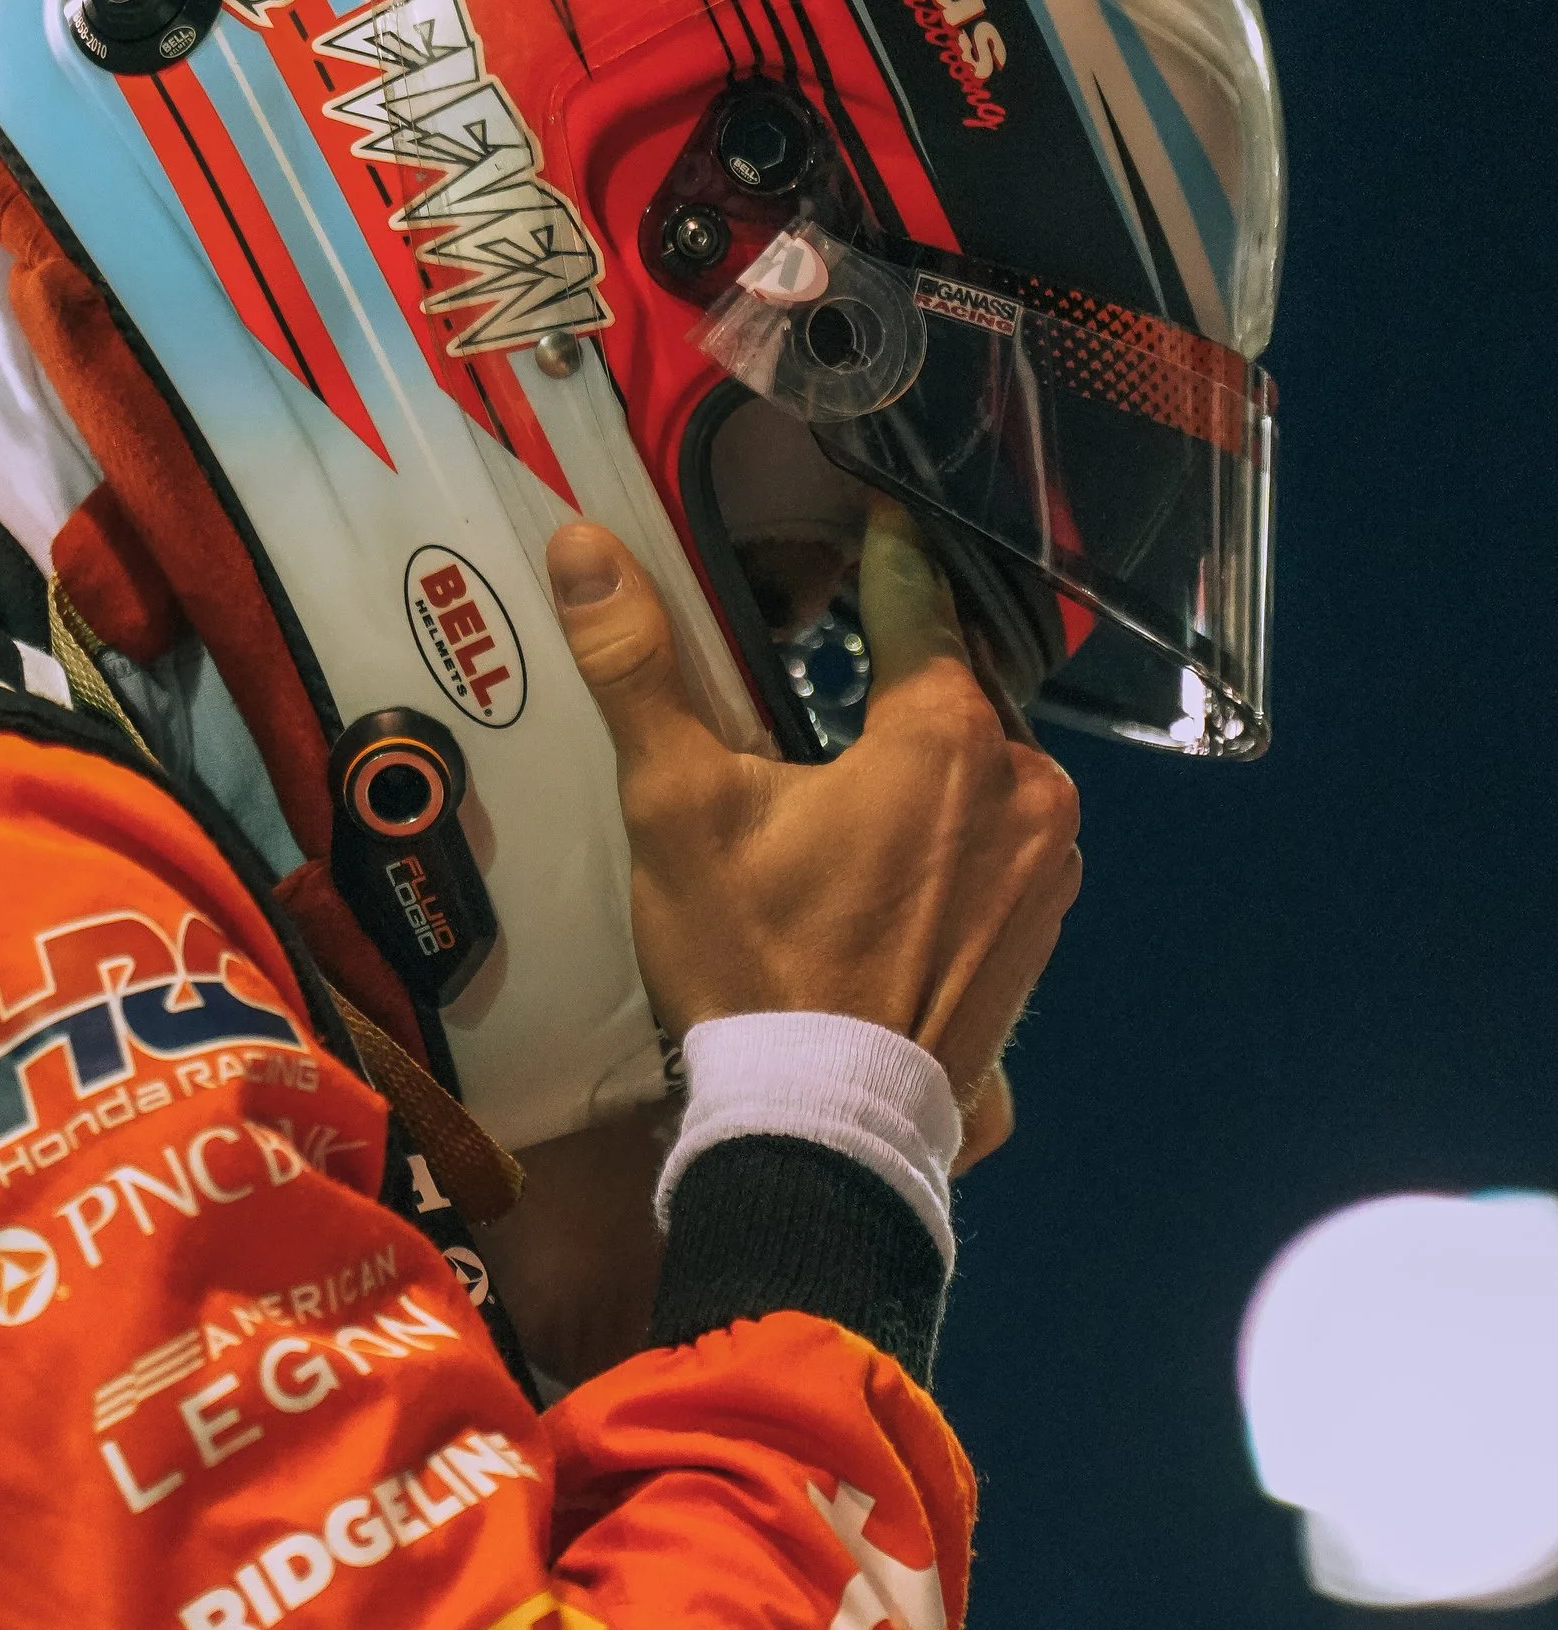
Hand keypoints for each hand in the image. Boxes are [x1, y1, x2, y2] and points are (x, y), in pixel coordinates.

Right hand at [546, 500, 1081, 1123]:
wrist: (826, 1129)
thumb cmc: (754, 961)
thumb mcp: (678, 809)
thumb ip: (637, 666)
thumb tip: (583, 542)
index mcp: (948, 734)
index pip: (915, 595)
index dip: (879, 546)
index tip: (864, 500)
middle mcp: (1026, 783)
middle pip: (951, 684)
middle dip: (893, 665)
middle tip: (826, 649)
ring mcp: (1047, 861)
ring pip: (979, 761)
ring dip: (924, 750)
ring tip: (844, 759)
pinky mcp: (1043, 925)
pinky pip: (997, 834)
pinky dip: (950, 822)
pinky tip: (884, 848)